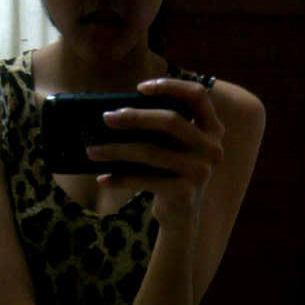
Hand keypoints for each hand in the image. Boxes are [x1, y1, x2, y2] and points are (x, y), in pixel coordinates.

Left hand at [86, 78, 224, 229]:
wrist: (181, 217)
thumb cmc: (170, 175)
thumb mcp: (173, 148)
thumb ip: (161, 128)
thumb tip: (115, 113)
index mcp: (212, 130)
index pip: (197, 95)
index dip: (170, 86)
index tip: (140, 88)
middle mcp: (212, 148)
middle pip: (170, 121)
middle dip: (134, 117)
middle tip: (106, 118)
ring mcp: (200, 171)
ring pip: (151, 151)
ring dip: (117, 150)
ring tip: (93, 151)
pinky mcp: (184, 191)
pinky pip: (144, 178)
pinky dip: (120, 178)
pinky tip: (103, 178)